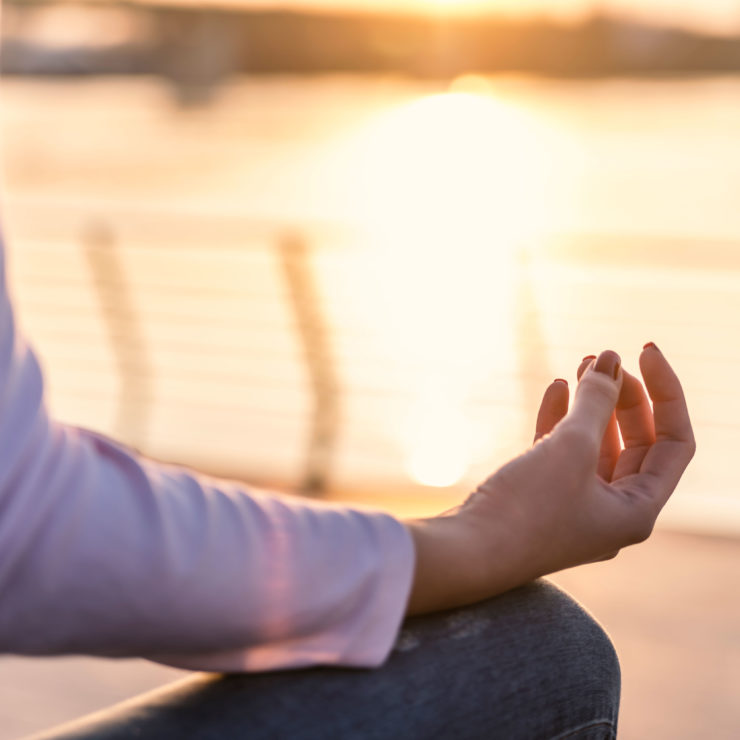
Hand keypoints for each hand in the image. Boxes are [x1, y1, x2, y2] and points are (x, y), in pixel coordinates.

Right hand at [404, 344, 694, 615]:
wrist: (466, 552)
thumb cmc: (525, 509)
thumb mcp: (570, 448)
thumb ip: (595, 401)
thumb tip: (609, 361)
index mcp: (636, 510)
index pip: (674, 441)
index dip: (666, 392)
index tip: (642, 352)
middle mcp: (612, 511)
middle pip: (637, 442)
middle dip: (623, 397)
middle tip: (604, 360)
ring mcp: (575, 505)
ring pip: (596, 445)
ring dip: (591, 405)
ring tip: (581, 365)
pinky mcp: (541, 499)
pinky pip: (562, 453)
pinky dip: (561, 421)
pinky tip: (555, 389)